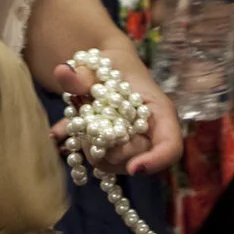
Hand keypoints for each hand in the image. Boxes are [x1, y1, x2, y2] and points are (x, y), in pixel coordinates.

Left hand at [49, 56, 184, 176]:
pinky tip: (62, 132)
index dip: (156, 161)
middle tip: (85, 128)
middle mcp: (151, 134)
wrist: (108, 70)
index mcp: (159, 112)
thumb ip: (81, 74)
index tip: (133, 169)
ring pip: (113, 164)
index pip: (171, 146)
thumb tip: (62, 71)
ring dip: (91, 149)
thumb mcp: (100, 64)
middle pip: (135, 159)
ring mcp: (134, 146)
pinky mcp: (117, 152)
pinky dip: (80, 148)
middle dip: (106, 150)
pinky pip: (98, 161)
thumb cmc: (113, 64)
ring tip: (79, 122)